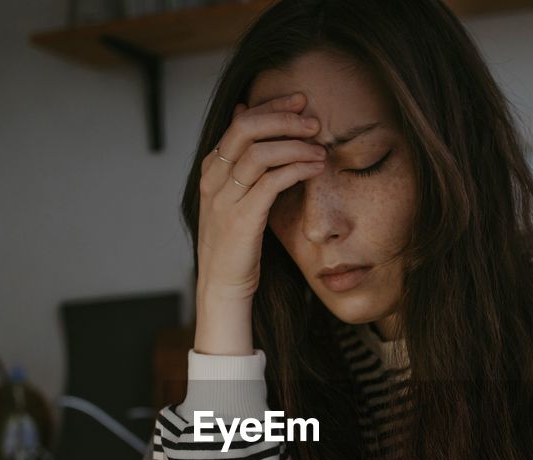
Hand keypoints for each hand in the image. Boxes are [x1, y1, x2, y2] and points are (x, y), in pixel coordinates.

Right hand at [194, 92, 327, 353]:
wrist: (223, 286)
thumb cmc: (236, 242)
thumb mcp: (235, 195)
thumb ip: (240, 158)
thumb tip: (245, 112)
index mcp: (211, 169)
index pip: (240, 121)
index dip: (272, 106)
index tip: (300, 100)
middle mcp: (213, 179)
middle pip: (247, 128)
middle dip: (284, 118)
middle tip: (313, 120)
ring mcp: (225, 199)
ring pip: (260, 152)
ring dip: (296, 145)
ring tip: (321, 148)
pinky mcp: (242, 219)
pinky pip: (272, 182)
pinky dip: (297, 169)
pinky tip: (316, 168)